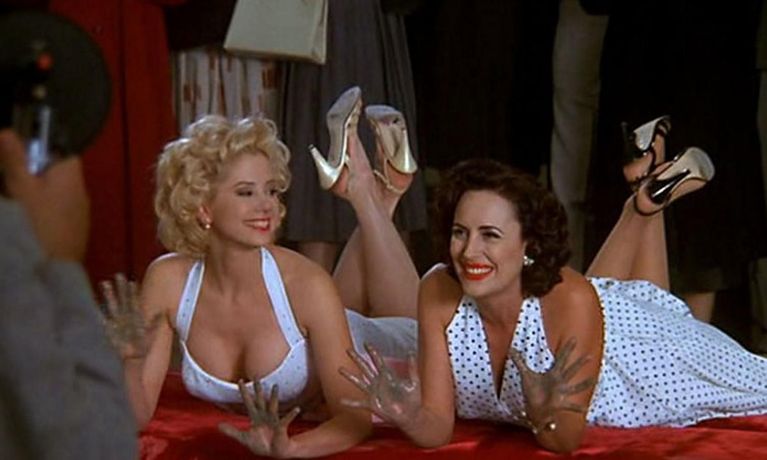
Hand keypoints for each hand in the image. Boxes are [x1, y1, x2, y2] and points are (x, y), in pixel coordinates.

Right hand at [0, 129, 88, 260]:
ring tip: (16, 201)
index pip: (63, 150)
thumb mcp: (20, 187)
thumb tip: (7, 131)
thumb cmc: (36, 222)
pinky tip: (28, 223)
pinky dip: (43, 212)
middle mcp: (81, 192)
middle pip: (58, 172)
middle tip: (11, 179)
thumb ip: (14, 159)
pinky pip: (58, 213)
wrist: (52, 270)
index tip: (18, 153)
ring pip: (57, 194)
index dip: (41, 146)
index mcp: (72, 176)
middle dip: (34, 172)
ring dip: (36, 193)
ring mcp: (80, 214)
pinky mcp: (75, 233)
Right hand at [99, 273, 157, 359]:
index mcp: (137, 317)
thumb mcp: (153, 334)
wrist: (136, 359)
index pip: (135, 301)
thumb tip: (162, 314)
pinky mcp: (111, 332)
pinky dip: (101, 316)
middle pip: (123, 300)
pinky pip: (105, 322)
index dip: (134, 292)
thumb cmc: (146, 346)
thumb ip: (156, 324)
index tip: (132, 281)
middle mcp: (127, 318)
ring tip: (105, 283)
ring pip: (113, 307)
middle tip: (118, 275)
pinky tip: (97, 308)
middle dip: (120, 288)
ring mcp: (118, 323)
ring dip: (109, 296)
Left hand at [219, 381, 299, 457]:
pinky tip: (296, 409)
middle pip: (260, 400)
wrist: (274, 452)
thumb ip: (231, 431)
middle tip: (256, 377)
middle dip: (258, 390)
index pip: (248, 401)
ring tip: (275, 387)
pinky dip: (291, 414)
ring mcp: (273, 420)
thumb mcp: (243, 438)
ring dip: (273, 397)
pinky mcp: (280, 427)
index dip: (244, 392)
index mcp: (255, 417)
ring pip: (272, 406)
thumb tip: (218, 425)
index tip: (240, 380)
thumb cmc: (261, 444)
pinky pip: (286, 420)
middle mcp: (264, 415)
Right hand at [339, 344, 420, 426]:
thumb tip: (410, 352)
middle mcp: (378, 382)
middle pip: (365, 368)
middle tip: (348, 350)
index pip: (377, 361)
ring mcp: (374, 393)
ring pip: (359, 381)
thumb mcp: (414, 382)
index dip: (372, 352)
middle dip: (357, 358)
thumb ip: (412, 368)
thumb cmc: (413, 400)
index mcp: (387, 376)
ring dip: (350, 375)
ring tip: (340, 369)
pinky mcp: (372, 404)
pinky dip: (350, 402)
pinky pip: (359, 403)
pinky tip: (341, 401)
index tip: (365, 343)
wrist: (411, 417)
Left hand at [508, 337, 594, 433]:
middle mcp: (560, 382)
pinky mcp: (559, 404)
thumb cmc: (533, 391)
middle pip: (571, 370)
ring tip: (594, 380)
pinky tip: (585, 410)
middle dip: (579, 363)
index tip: (573, 339)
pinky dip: (577, 408)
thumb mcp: (526, 375)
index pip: (561, 358)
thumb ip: (519, 361)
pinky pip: (570, 406)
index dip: (567, 349)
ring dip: (584, 384)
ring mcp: (561, 393)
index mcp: (553, 374)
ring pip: (576, 387)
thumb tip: (511, 349)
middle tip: (590, 355)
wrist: (534, 408)